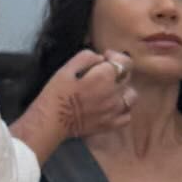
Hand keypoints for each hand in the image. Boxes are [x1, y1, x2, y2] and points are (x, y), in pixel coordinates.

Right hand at [13, 50, 135, 162]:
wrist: (50, 122)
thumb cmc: (56, 93)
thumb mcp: (67, 68)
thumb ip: (87, 57)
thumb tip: (100, 58)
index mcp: (104, 77)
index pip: (125, 62)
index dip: (115, 56)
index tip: (105, 57)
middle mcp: (114, 94)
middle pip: (127, 77)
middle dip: (117, 71)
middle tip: (102, 73)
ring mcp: (114, 111)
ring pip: (131, 96)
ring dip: (123, 90)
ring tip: (110, 90)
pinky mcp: (110, 125)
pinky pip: (127, 116)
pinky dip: (123, 110)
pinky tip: (113, 107)